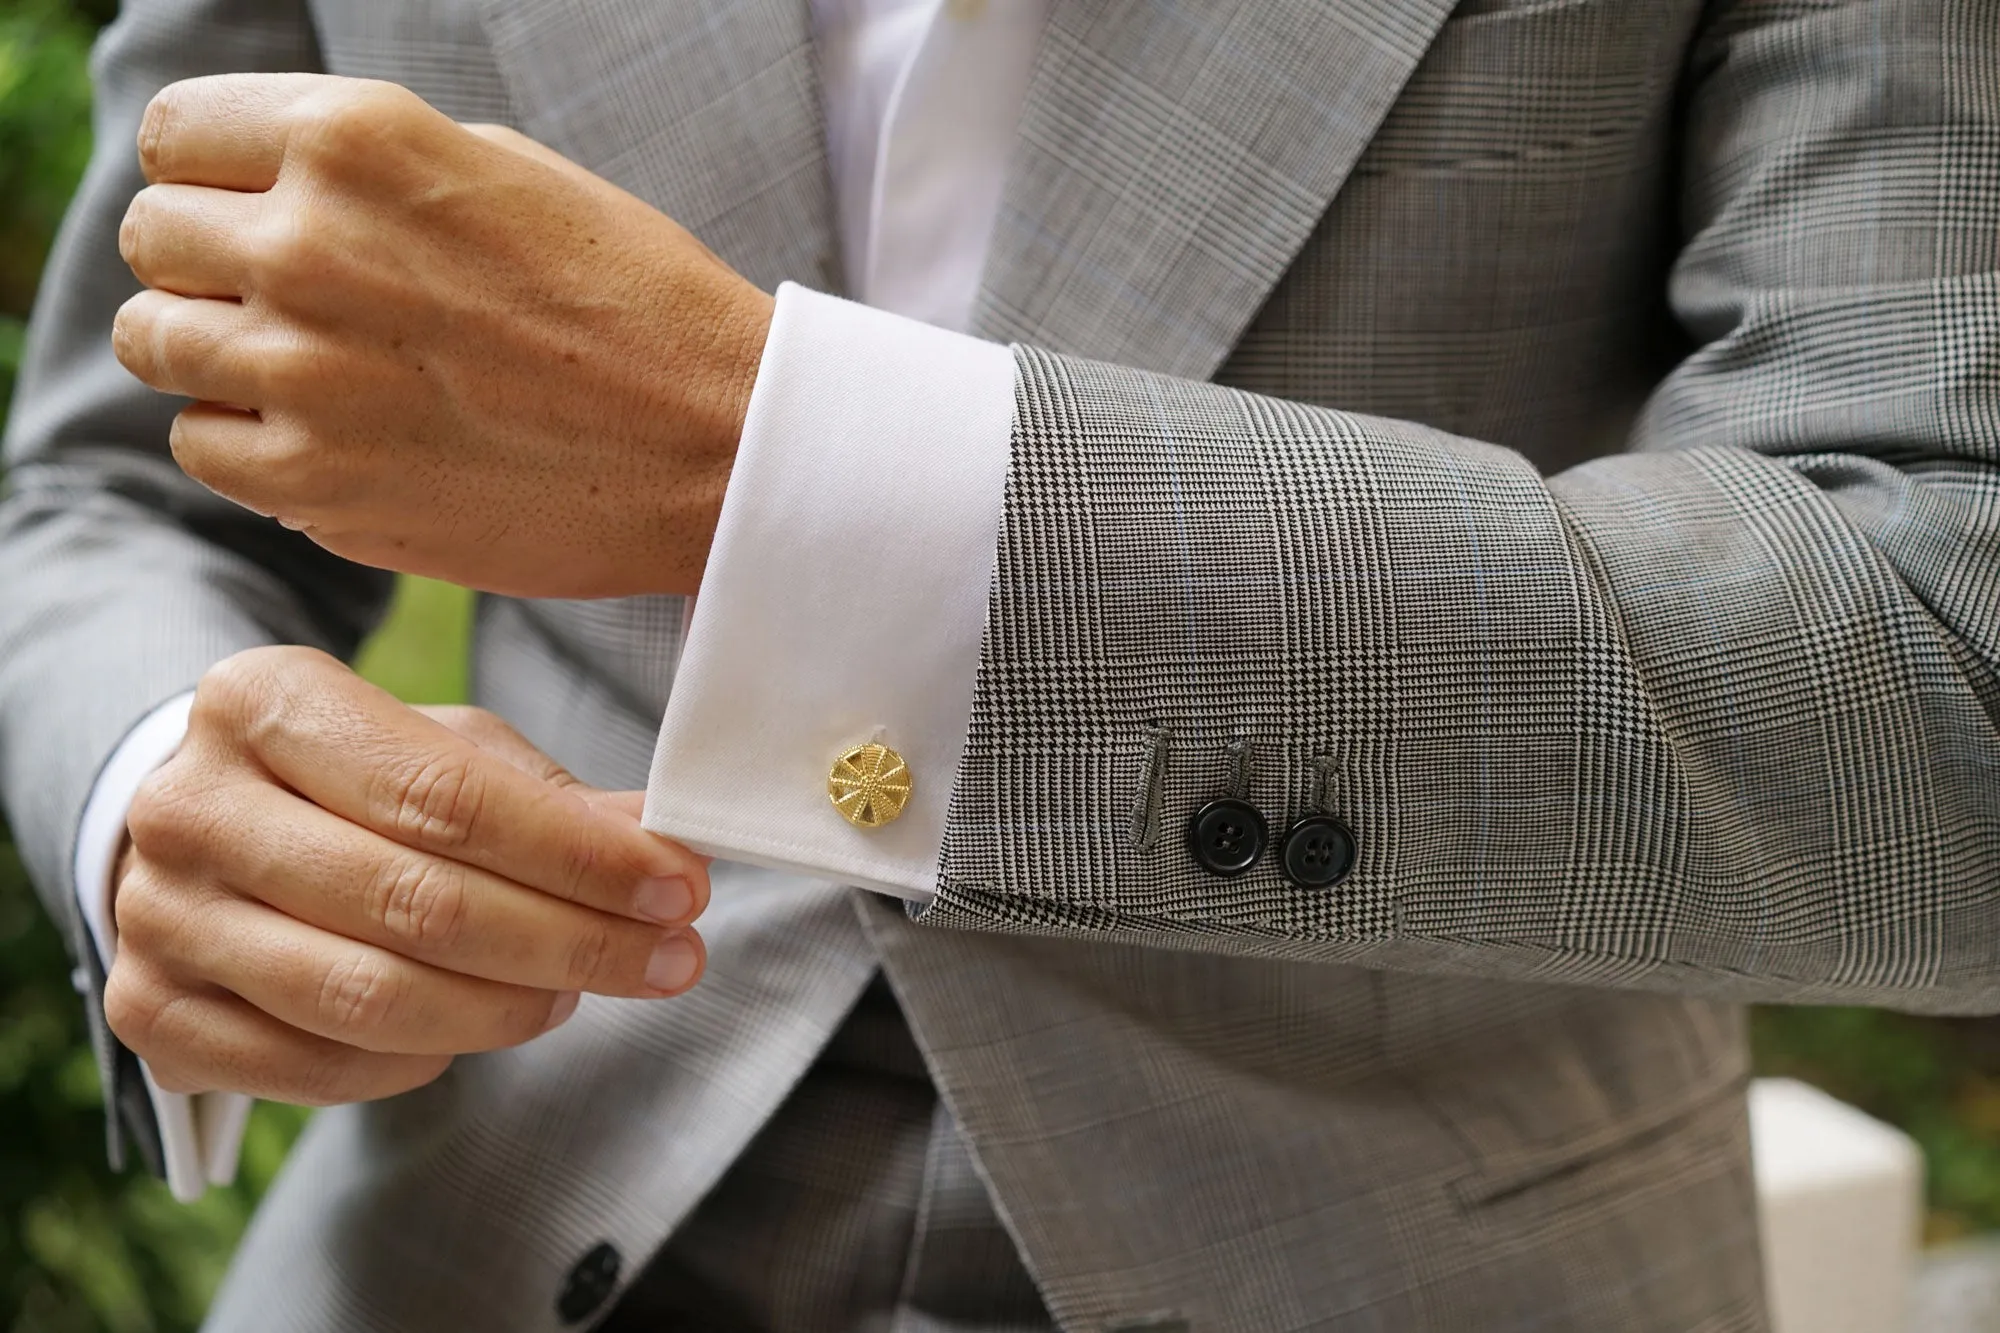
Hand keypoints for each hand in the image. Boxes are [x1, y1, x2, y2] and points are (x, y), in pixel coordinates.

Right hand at [103, 646, 710, 1105]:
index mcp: (260, 701)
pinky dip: (428, 1058)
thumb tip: (667, 844)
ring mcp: (157, 918)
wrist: (205, 831)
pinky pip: (323, 1067)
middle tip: (672, 958)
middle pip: (415, 903)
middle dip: (572, 941)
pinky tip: (484, 1022)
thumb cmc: (349, 781)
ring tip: (581, 990)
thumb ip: (549, 798)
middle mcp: (188, 807)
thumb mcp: (443, 751)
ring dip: (510, 1008)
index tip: (681, 887)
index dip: (577, 855)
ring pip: (370, 997)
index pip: (444, 795)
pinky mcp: (153, 1013)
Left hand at [111, 73, 773, 598]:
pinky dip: (248, 442)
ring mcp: (305, 373)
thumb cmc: (636, 302)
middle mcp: (310, 246)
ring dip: (217, 355)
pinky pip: (204, 447)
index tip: (254, 213)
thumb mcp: (505, 173)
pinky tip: (332, 436)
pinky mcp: (319, 485)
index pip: (176, 138)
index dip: (212, 176)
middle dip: (208, 265)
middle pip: (154, 241)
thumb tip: (260, 191)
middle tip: (291, 301)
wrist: (722, 447)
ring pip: (159, 347)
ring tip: (311, 372)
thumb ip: (364, 168)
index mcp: (357, 141)